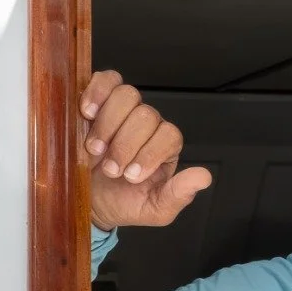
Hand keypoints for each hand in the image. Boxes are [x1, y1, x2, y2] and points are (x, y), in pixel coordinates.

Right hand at [81, 70, 211, 231]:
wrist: (90, 201)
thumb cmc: (124, 203)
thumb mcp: (154, 210)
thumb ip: (179, 194)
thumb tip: (204, 177)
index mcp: (165, 146)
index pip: (169, 135)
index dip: (150, 153)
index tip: (131, 176)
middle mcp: (147, 124)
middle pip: (146, 115)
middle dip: (125, 146)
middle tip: (110, 169)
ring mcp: (124, 110)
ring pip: (127, 95)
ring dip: (108, 124)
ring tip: (95, 149)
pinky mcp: (99, 100)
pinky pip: (105, 80)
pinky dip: (96, 93)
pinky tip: (88, 114)